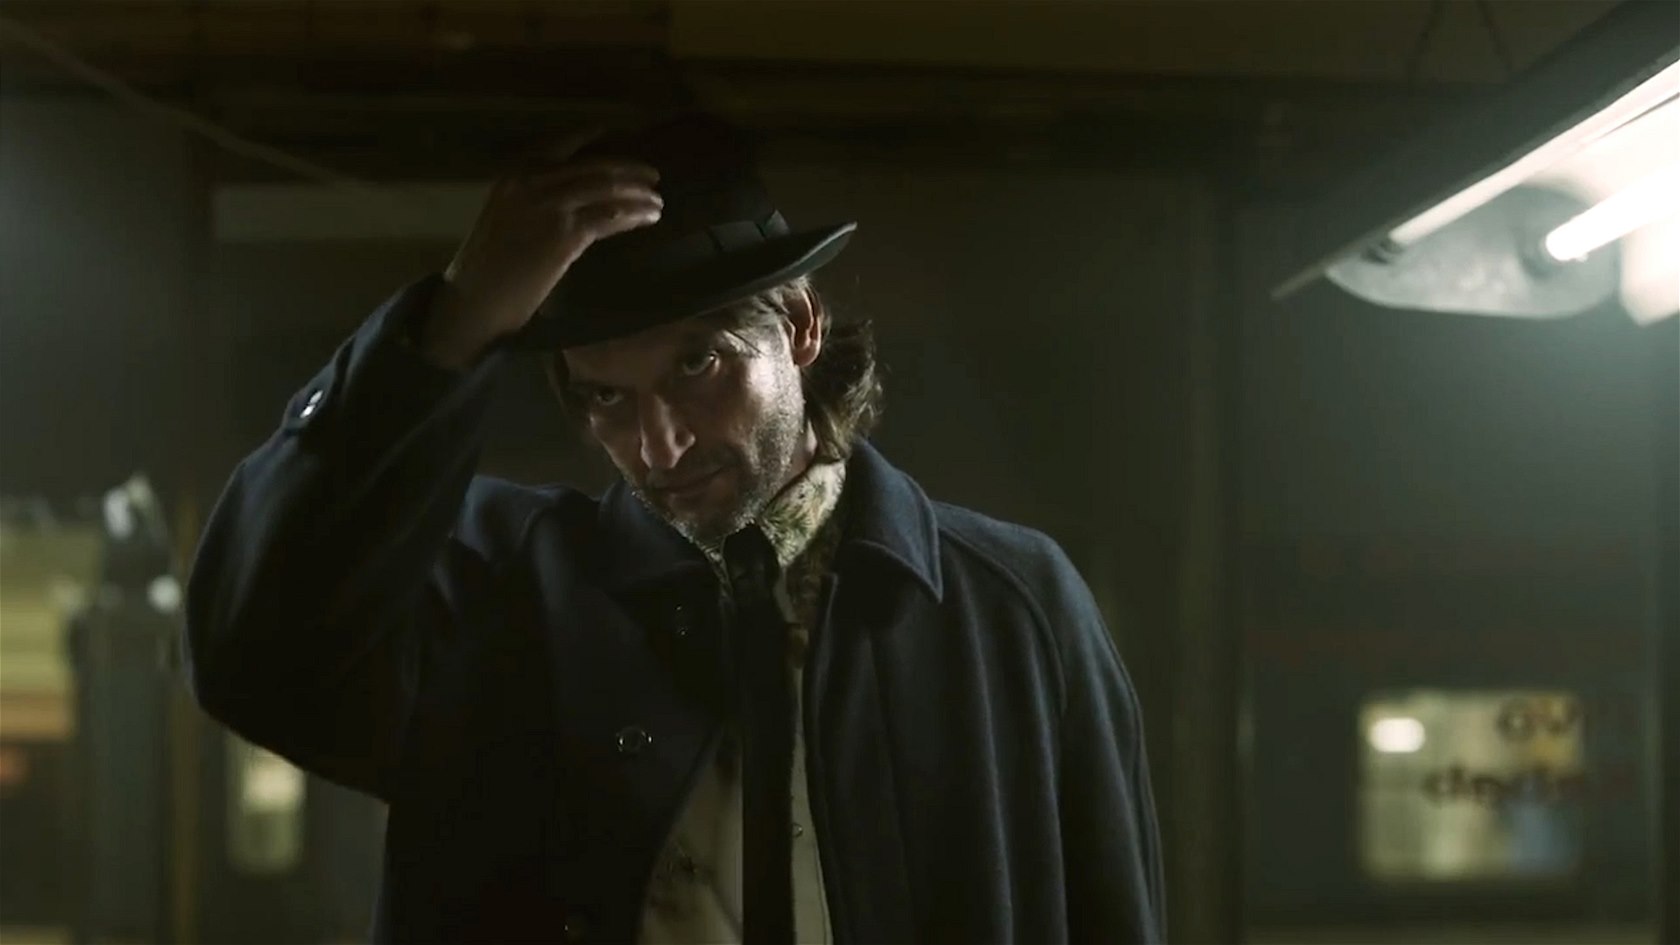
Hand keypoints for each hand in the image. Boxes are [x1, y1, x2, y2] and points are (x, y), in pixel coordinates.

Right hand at [420, 132, 662, 367]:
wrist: (475, 298)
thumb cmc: (488, 266)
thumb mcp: (506, 215)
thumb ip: (535, 197)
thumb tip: (578, 194)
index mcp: (515, 173)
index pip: (563, 144)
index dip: (595, 139)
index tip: (620, 140)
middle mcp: (532, 181)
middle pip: (596, 166)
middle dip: (630, 170)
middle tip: (654, 177)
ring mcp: (550, 206)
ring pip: (608, 190)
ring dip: (639, 195)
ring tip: (658, 203)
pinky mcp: (565, 235)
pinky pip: (609, 218)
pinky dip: (633, 217)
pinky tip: (647, 220)